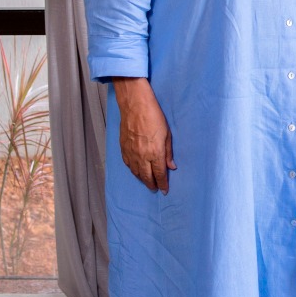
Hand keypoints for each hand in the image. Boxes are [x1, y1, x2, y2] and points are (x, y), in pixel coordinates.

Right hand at [112, 78, 174, 192]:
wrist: (135, 105)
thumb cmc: (154, 116)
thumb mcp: (167, 134)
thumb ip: (168, 152)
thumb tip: (172, 167)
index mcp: (155, 153)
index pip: (159, 174)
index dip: (162, 184)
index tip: (165, 190)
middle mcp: (142, 156)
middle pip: (147, 176)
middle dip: (152, 184)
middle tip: (155, 189)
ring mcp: (131, 153)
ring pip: (136, 172)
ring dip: (142, 179)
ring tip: (147, 182)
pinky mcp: (123, 148)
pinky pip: (128, 164)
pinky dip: (133, 170)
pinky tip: (136, 171)